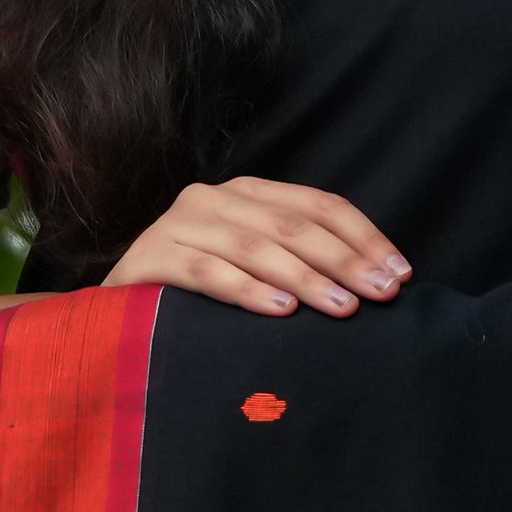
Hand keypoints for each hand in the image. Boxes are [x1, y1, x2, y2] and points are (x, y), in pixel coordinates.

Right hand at [103, 176, 410, 317]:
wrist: (111, 316)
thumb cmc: (197, 301)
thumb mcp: (254, 271)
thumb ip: (299, 264)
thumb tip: (373, 285)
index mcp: (248, 195)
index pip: (320, 205)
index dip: (364, 237)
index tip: (401, 275)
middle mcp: (214, 199)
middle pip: (294, 226)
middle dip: (346, 261)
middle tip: (382, 295)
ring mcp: (178, 224)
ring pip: (255, 247)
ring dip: (306, 278)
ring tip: (343, 308)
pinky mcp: (149, 256)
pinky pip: (206, 273)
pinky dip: (246, 291)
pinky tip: (280, 311)